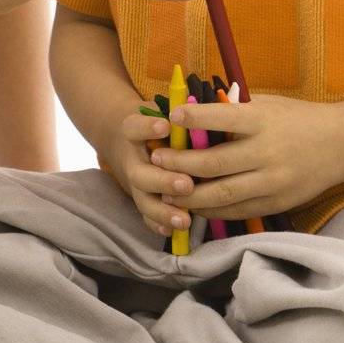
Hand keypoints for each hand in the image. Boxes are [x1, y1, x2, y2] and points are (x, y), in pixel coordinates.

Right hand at [101, 105, 198, 238]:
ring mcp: (135, 183)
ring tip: (184, 219)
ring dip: (163, 211)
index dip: (147, 128)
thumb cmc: (159, 122)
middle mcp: (132, 159)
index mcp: (133, 131)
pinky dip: (159, 225)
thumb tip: (213, 111)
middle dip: (163, 181)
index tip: (165, 127)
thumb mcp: (164, 111)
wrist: (130, 141)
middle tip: (186, 184)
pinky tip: (175, 232)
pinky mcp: (141, 199)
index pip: (134, 128)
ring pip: (143, 200)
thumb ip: (182, 113)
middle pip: (140, 173)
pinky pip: (146, 216)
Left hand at [147, 94, 343, 219]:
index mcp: (263, 121)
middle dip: (179, 164)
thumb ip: (234, 111)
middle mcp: (267, 152)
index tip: (170, 117)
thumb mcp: (268, 105)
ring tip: (165, 190)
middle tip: (156, 161)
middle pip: (213, 163)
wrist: (342, 145)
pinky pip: (236, 211)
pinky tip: (193, 205)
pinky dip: (211, 210)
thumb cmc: (298, 118)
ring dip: (188, 195)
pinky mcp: (275, 203)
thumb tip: (191, 114)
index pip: (221, 118)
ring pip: (221, 195)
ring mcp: (272, 182)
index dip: (192, 118)